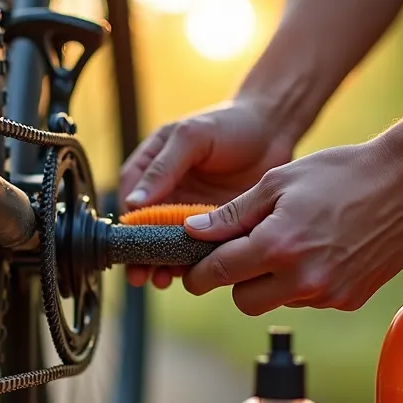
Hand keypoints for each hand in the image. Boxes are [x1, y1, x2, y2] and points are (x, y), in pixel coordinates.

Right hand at [118, 99, 294, 288]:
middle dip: (142, 254)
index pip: (131, 202)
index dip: (128, 226)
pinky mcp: (217, 225)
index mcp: (152, 168)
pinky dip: (194, 262)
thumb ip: (162, 168)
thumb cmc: (230, 124)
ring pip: (171, 244)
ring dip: (164, 263)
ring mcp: (192, 212)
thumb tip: (133, 203)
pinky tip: (192, 273)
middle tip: (139, 274)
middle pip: (147, 230)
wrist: (274, 130)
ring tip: (163, 279)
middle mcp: (168, 193)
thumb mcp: (191, 137)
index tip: (129, 245)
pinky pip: (200, 249)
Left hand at [180, 138, 402, 315]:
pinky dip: (306, 282)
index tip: (193, 272)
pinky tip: (322, 250)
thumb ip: (233, 214)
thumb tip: (194, 233)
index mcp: (277, 246)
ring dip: (274, 281)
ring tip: (296, 241)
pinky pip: (311, 299)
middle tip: (247, 252)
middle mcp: (302, 279)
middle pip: (244, 301)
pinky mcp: (349, 299)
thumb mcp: (278, 182)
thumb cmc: (341, 173)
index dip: (199, 274)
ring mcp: (329, 294)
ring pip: (278, 301)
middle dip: (238, 280)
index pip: (220, 274)